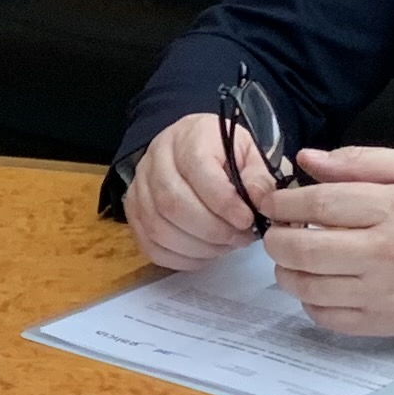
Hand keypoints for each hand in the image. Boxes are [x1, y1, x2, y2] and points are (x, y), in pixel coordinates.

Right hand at [124, 111, 277, 270]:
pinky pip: (150, 245)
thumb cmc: (225, 154)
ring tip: (225, 246)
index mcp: (188, 137)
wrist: (194, 150)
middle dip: (211, 230)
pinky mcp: (134, 213)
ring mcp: (140, 187)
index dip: (223, 201)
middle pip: (172, 203)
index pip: (197, 169)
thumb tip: (259, 201)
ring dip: (197, 247)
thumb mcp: (250, 154)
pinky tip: (204, 254)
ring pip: (158, 227)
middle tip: (239, 238)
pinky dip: (180, 258)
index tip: (247, 220)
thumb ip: (258, 176)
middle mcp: (155, 159)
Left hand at [260, 147, 393, 339]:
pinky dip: (310, 302)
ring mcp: (385, 293)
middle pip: (304, 248)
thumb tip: (308, 159)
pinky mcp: (386, 323)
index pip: (319, 203)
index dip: (284, 202)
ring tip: (294, 257)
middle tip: (278, 231)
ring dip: (287, 271)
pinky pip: (328, 317)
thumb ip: (361, 161)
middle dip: (277, 238)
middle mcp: (386, 253)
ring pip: (309, 287)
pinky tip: (318, 285)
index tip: (272, 201)